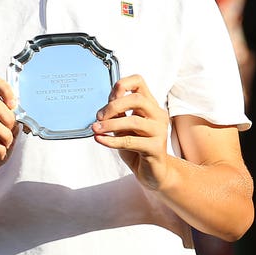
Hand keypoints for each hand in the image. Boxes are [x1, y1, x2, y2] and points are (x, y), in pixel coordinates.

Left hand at [92, 73, 169, 190]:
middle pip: (137, 99)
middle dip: (113, 106)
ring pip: (134, 121)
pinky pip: (131, 141)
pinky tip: (101, 140)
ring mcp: (159, 131)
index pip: (139, 82)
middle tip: (99, 117)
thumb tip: (104, 106)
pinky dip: (112, 140)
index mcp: (150, 105)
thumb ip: (118, 114)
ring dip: (110, 124)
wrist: (153, 172)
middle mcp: (157, 115)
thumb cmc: (138, 147)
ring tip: (96, 129)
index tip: (108, 98)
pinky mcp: (156, 148)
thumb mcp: (124, 127)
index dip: (122, 85)